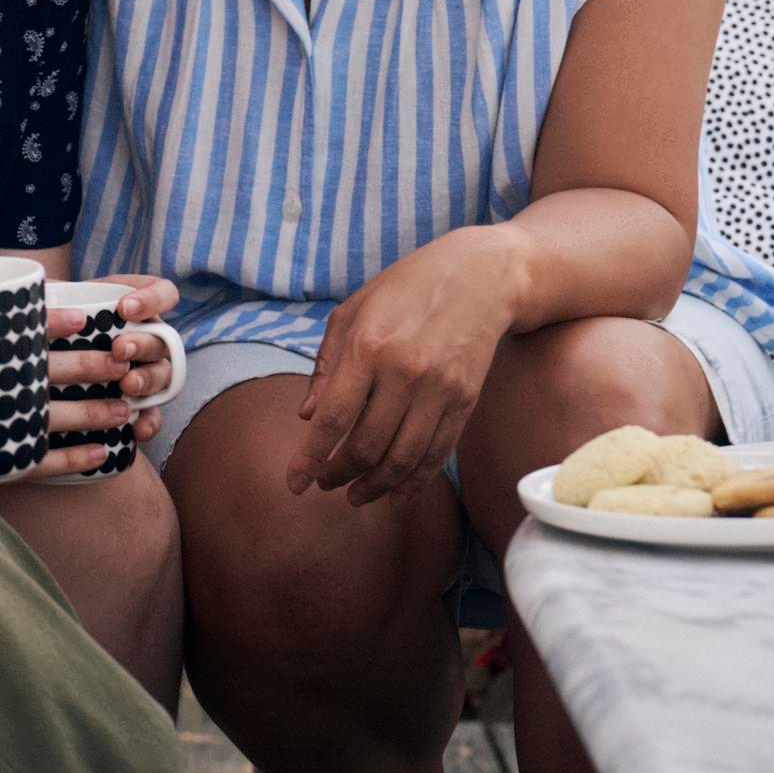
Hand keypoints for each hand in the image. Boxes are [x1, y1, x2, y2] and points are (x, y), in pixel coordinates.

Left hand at [33, 275, 179, 477]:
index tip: (123, 308)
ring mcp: (146, 370)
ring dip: (148, 380)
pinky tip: (138, 430)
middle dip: (142, 344)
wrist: (43, 366)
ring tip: (127, 386)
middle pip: (161, 339)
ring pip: (161, 374)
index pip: (162, 293)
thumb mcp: (50, 305)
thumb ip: (50, 298)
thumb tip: (32, 296)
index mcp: (134, 307)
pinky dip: (149, 422)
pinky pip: (153, 414)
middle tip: (118, 350)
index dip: (151, 299)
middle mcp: (146, 337)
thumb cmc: (50, 325)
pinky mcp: (139, 403)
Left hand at [290, 228, 524, 506]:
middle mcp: (404, 373)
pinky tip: (396, 495)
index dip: (310, 457)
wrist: (479, 276)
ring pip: (402, 458)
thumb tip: (307, 417)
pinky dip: (415, 481)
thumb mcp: (352, 311)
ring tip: (355, 496)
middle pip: (366, 445)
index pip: (333, 419)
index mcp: (367, 347)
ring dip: (374, 486)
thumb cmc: (404, 289)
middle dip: (339, 474)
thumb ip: (327, 365)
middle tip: (324, 485)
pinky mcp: (466, 401)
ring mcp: (439, 390)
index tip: (294, 482)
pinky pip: (437, 453)